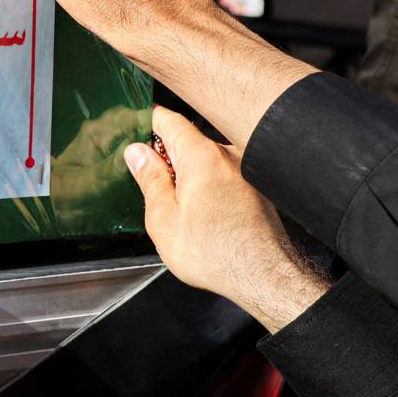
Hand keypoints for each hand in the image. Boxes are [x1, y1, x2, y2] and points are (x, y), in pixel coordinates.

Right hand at [123, 106, 330, 332]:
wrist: (263, 276)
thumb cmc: (216, 253)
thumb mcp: (164, 219)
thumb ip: (149, 180)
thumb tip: (137, 153)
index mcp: (201, 156)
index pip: (169, 120)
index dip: (148, 121)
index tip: (135, 129)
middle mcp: (228, 154)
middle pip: (189, 140)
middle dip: (167, 155)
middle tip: (151, 181)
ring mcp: (246, 169)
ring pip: (207, 160)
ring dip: (189, 174)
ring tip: (178, 207)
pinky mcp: (256, 186)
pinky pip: (224, 174)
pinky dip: (208, 185)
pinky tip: (203, 214)